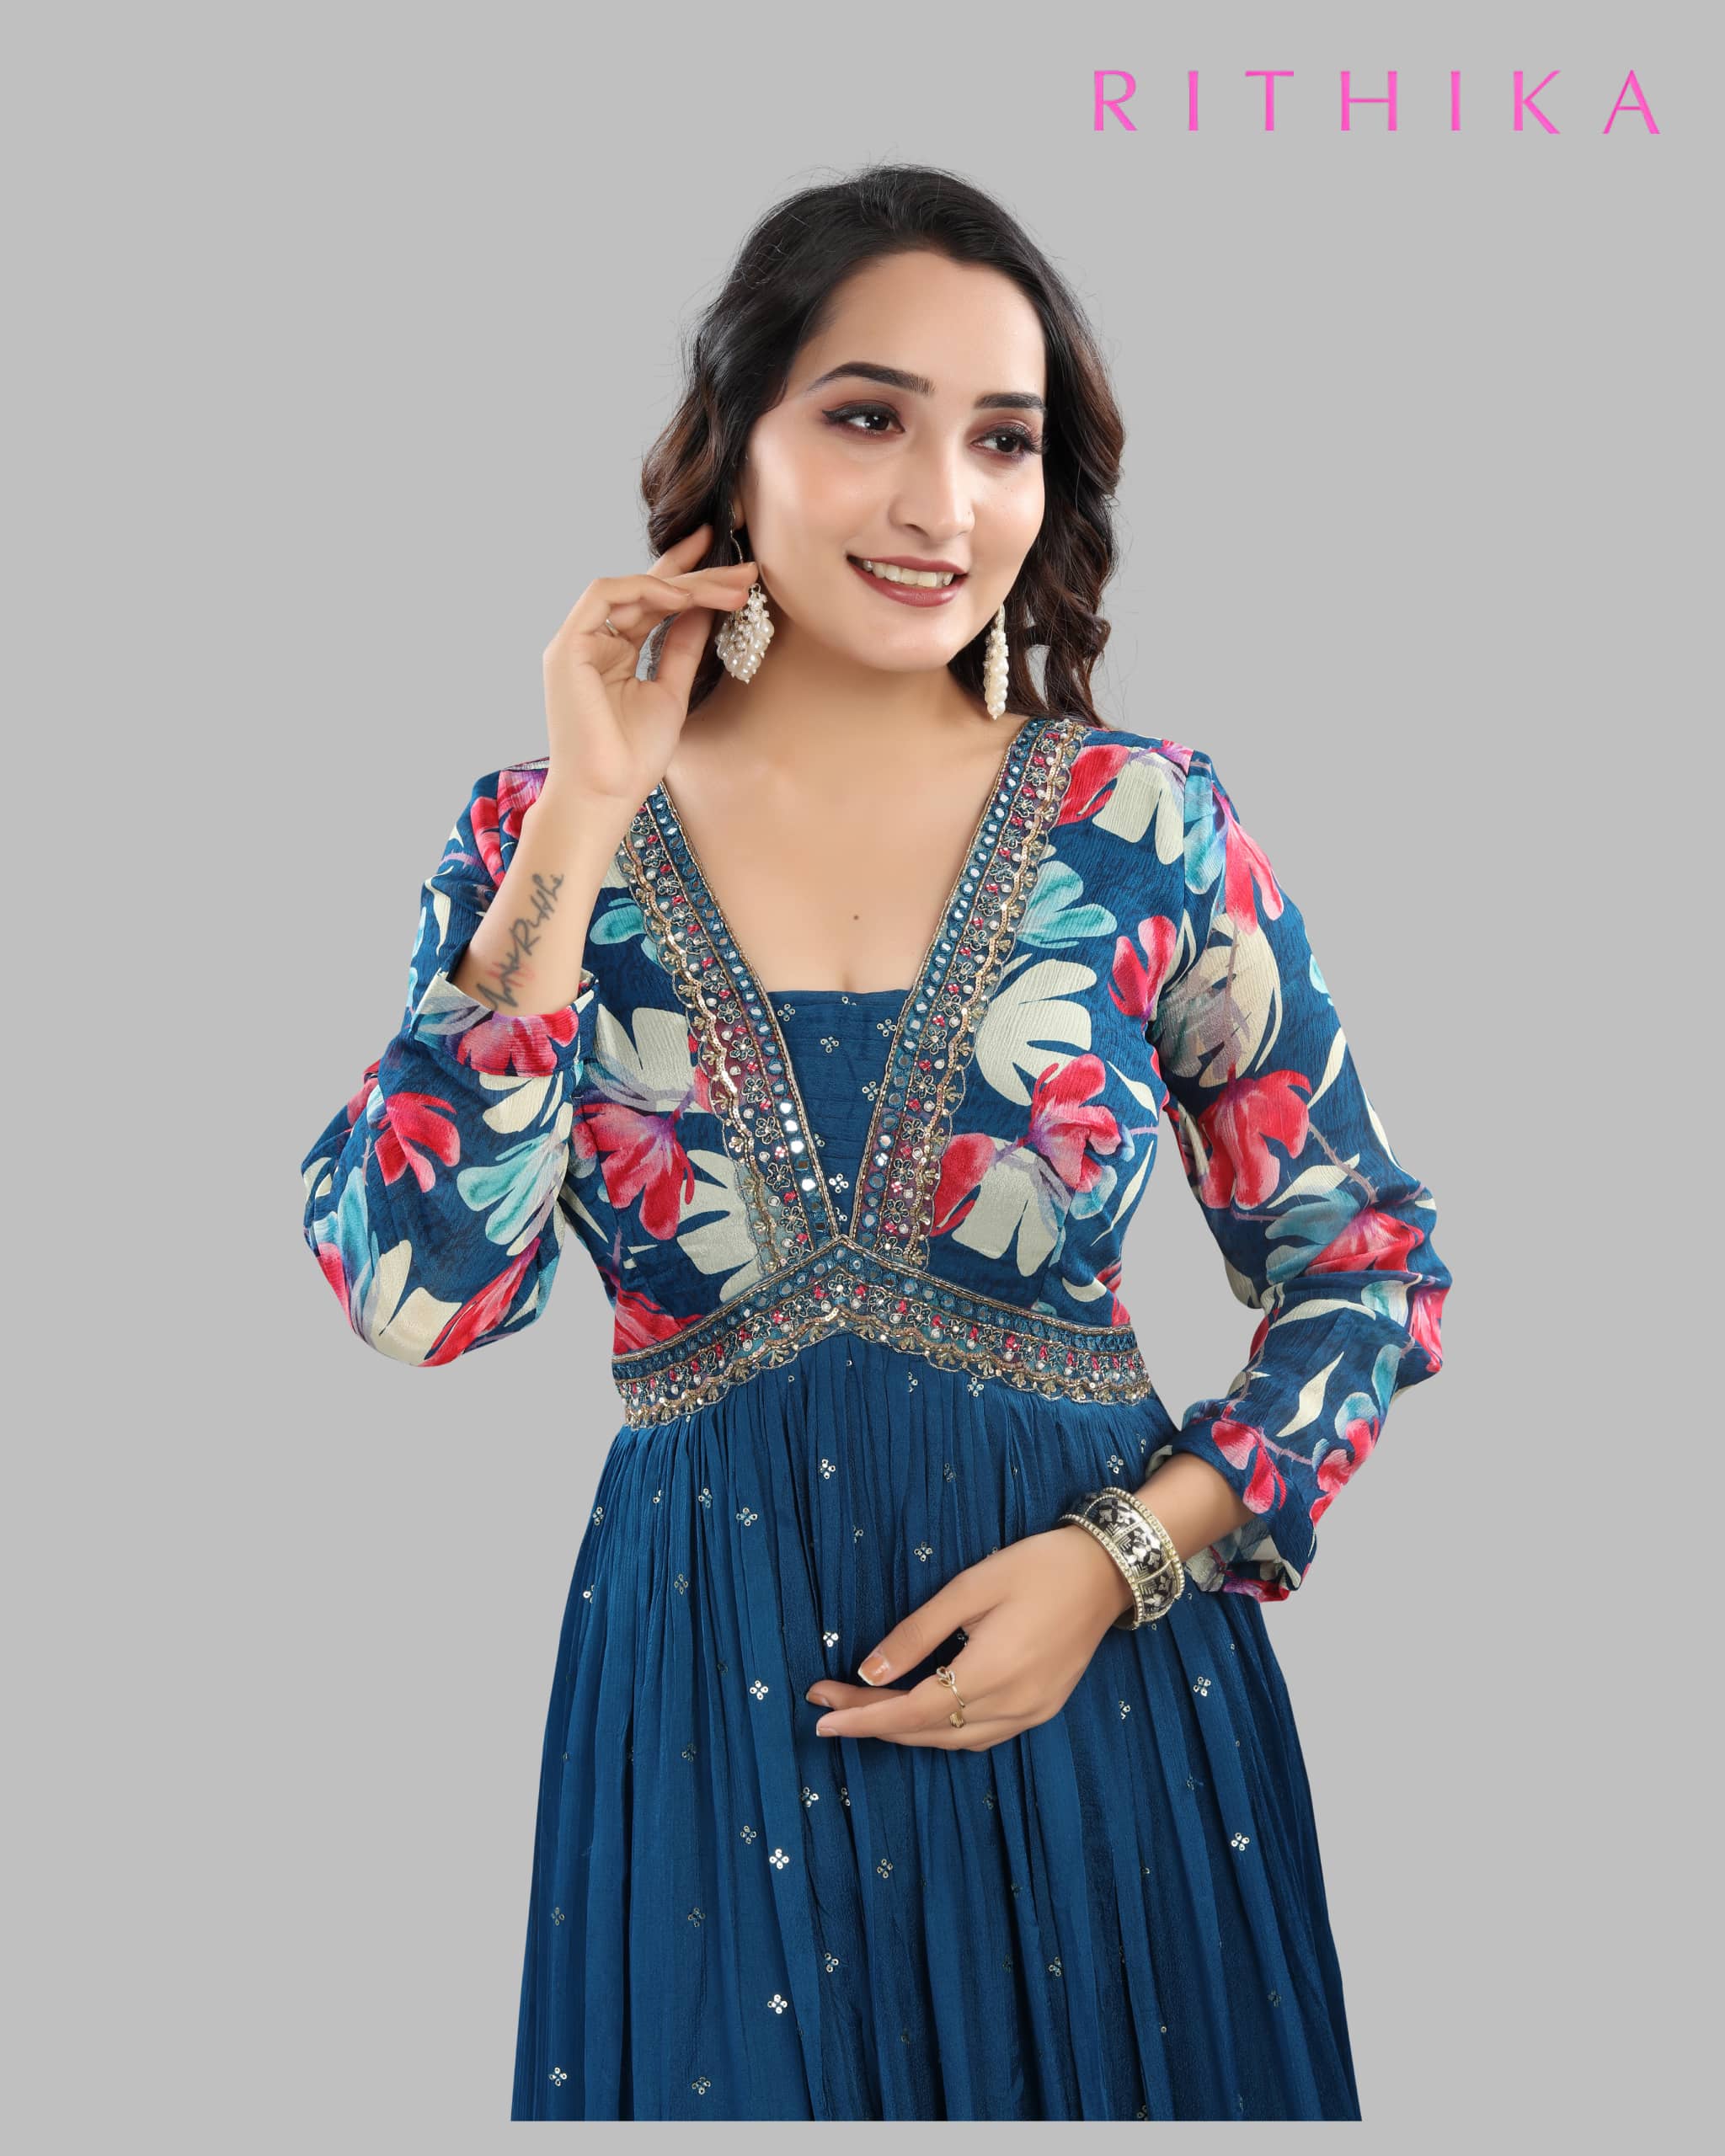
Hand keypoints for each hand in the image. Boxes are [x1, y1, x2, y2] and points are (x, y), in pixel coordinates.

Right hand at [536, 521, 755, 823]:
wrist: (605, 796)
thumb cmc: (632, 758)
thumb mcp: (671, 692)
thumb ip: (682, 647)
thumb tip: (705, 607)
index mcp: (613, 652)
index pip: (652, 603)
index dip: (687, 577)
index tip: (730, 563)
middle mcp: (592, 642)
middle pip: (647, 592)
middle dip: (697, 575)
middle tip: (744, 568)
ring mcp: (577, 642)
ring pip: (630, 588)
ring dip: (682, 583)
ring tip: (727, 588)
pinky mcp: (568, 646)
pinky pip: (605, 596)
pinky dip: (645, 590)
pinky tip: (683, 596)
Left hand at [804, 1526, 1135, 1752]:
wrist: (1107, 1571)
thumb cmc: (1036, 1566)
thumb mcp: (969, 1587)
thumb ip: (917, 1633)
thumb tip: (867, 1672)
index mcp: (993, 1672)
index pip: (912, 1712)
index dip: (863, 1717)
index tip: (820, 1715)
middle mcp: (1013, 1705)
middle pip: (928, 1732)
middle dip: (873, 1721)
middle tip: (828, 1702)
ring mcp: (1032, 1713)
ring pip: (954, 1741)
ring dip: (906, 1731)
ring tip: (864, 1708)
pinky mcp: (1043, 1710)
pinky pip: (981, 1736)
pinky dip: (943, 1732)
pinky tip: (922, 1713)